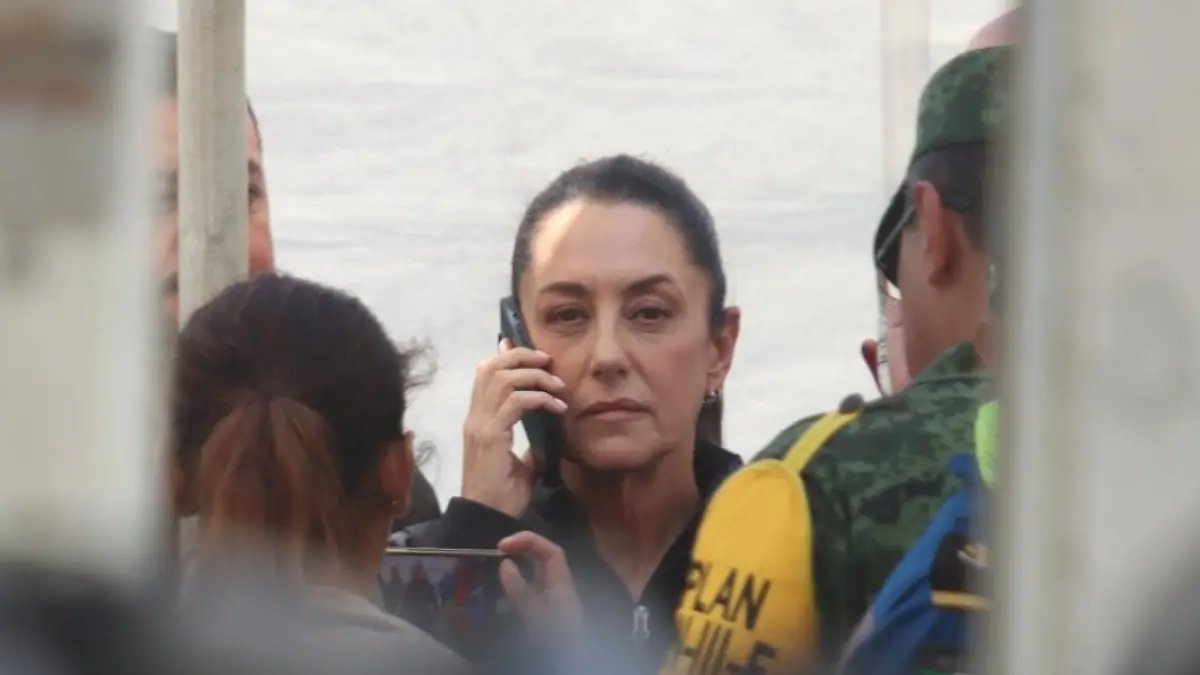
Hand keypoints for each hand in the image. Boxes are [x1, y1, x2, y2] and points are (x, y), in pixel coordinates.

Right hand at [461, 340, 566, 516]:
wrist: (488, 518)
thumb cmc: (502, 496)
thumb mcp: (519, 464)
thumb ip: (528, 446)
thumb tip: (546, 436)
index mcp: (479, 420)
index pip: (485, 373)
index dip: (507, 356)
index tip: (535, 355)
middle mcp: (476, 417)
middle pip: (493, 367)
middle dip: (523, 357)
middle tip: (548, 361)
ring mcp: (481, 425)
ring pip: (503, 379)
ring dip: (535, 376)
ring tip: (558, 386)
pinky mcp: (491, 435)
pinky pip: (516, 402)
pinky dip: (540, 399)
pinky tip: (557, 408)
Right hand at [498, 531, 584, 637]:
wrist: (570, 663)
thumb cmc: (556, 639)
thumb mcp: (536, 615)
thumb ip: (520, 589)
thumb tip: (504, 562)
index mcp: (563, 583)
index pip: (551, 550)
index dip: (528, 540)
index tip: (502, 545)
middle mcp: (561, 588)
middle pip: (544, 559)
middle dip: (522, 551)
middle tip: (497, 553)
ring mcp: (555, 601)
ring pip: (537, 576)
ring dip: (518, 571)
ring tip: (496, 573)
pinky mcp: (548, 616)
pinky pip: (532, 594)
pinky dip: (517, 591)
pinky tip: (502, 602)